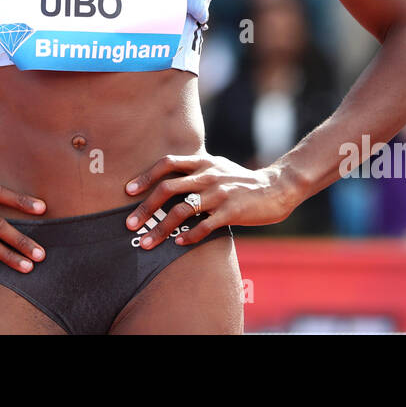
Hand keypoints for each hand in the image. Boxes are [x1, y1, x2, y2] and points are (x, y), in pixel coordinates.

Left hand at [122, 154, 301, 248]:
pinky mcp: (231, 211)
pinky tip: (178, 245)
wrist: (277, 187)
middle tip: (129, 224)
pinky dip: (188, 237)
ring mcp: (219, 193)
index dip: (145, 176)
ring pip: (181, 211)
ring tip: (147, 244)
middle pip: (167, 189)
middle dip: (145, 208)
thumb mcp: (217, 166)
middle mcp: (207, 175)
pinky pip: (204, 226)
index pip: (167, 163)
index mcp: (202, 162)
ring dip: (160, 229)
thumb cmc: (241, 180)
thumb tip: (167, 180)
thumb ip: (195, 170)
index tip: (128, 191)